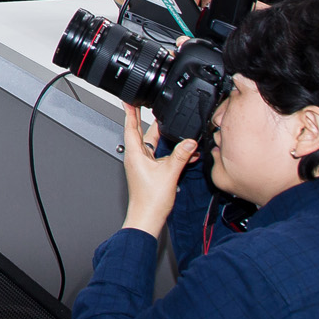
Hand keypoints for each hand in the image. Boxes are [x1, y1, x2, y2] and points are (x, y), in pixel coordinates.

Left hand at [119, 104, 198, 237]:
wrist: (147, 218)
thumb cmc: (150, 201)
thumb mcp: (169, 173)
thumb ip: (181, 156)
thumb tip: (189, 142)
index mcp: (135, 154)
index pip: (131, 127)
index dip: (130, 112)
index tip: (128, 99)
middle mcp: (137, 158)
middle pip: (142, 133)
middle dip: (146, 119)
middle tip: (145, 104)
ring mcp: (143, 165)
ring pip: (153, 145)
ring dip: (163, 137)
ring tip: (170, 125)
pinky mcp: (150, 172)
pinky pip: (160, 156)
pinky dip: (170, 151)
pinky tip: (183, 151)